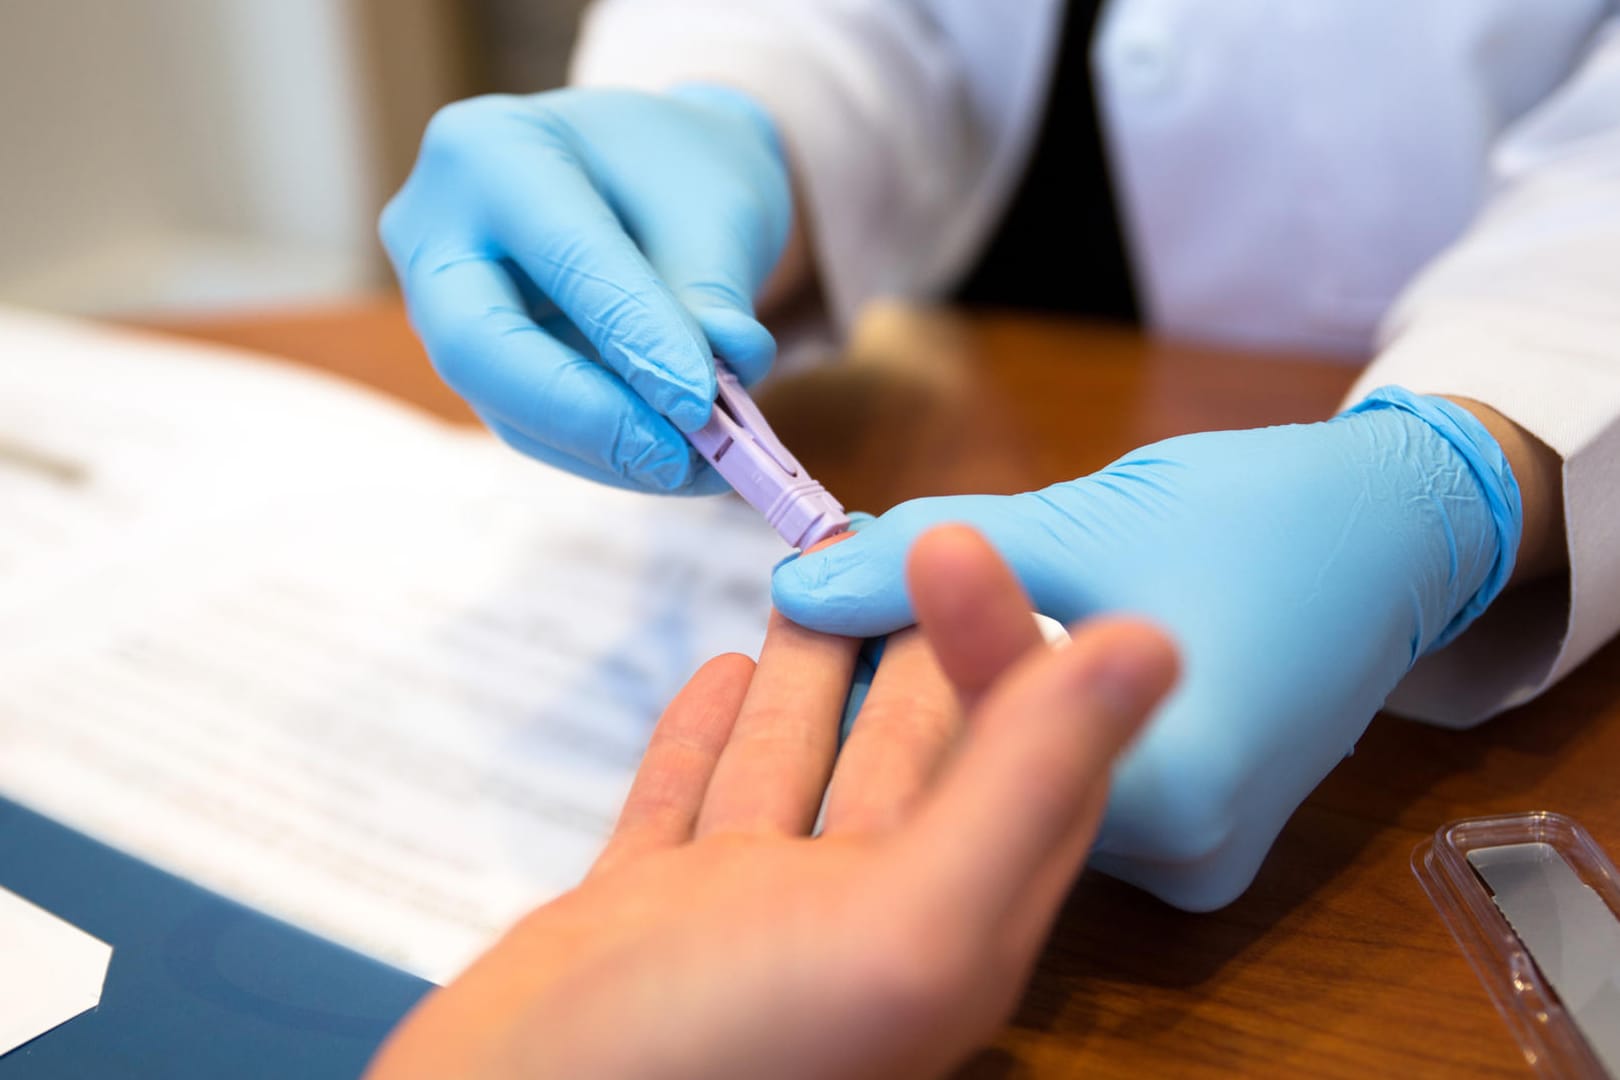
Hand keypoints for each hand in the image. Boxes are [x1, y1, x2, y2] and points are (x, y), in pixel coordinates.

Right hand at [365, 527, 1175, 1079]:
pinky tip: (722, 672)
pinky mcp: (636, 918)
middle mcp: (850, 925)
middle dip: (914, 641)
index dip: (1011, 650)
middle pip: (907, 754)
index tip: (980, 541)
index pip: (1014, 765)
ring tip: (819, 570)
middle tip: (906, 531)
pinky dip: (710, 735)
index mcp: (946, 933)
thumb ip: (1023, 788)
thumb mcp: (904, 924)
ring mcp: (736, 920)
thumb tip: (1155, 644)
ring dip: (816, 672)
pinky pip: (688, 802)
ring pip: (795, 765)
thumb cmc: (714, 1062)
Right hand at [380, 86, 791, 492]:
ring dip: (606, 450)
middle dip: (583, 414)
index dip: (633, 337)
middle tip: (676, 457)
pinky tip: (670, 465)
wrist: (652, 174)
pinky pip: (527, 426)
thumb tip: (709, 405)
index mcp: (491, 149)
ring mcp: (440, 304)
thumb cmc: (679, 172)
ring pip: (502, 404)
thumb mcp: (715, 208)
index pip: (564, 254)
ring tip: (699, 468)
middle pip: (478, 344)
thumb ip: (708, 301)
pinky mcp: (474, 366)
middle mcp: (437, 226)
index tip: (701, 401)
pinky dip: (604, 454)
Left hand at [772, 388, 1522, 909]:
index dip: (878, 660)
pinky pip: (1073, 785)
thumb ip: (937, 559)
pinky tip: (983, 660)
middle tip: (846, 601)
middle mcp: (1182, 855)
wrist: (1392, 535)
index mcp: (1171, 792)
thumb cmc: (1258, 514)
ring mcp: (1191, 855)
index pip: (971, 735)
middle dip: (913, 682)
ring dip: (965, 703)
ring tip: (905, 620)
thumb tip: (803, 584)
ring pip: (1027, 781)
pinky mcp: (1192, 835)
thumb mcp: (1083, 523)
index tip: (816, 598)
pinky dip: (1023, 726)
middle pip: (995, 775)